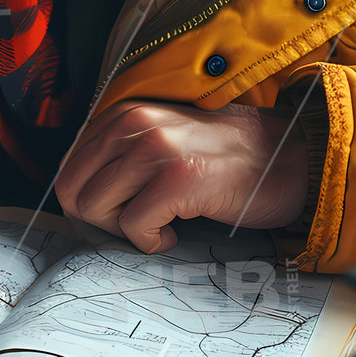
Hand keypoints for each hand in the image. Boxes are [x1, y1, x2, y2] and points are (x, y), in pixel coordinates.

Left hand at [54, 101, 307, 253]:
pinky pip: (133, 228)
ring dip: (124, 231)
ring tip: (159, 223)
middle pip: (72, 190)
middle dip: (100, 219)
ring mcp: (155, 149)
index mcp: (123, 114)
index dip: (89, 201)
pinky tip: (176, 232)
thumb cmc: (221, 160)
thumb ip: (118, 155)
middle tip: (138, 223)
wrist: (286, 160)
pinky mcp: (179, 179)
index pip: (69, 168)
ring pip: (94, 209)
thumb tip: (74, 195)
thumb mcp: (159, 140)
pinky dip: (151, 242)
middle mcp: (134, 123)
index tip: (121, 212)